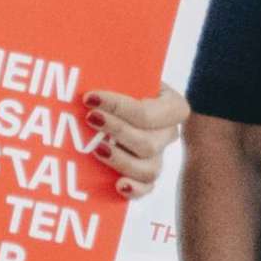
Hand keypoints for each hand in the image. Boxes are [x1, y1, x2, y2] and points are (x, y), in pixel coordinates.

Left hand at [80, 81, 188, 199]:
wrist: (120, 106)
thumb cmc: (122, 87)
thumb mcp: (124, 73)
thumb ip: (116, 72)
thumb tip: (88, 70)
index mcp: (173, 106)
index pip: (149, 113)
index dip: (119, 106)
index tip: (90, 97)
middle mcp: (169, 134)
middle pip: (149, 143)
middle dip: (117, 130)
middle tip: (90, 118)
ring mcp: (159, 158)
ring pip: (148, 169)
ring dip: (120, 160)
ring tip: (97, 149)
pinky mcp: (146, 177)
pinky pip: (147, 189)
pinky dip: (134, 190)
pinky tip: (118, 185)